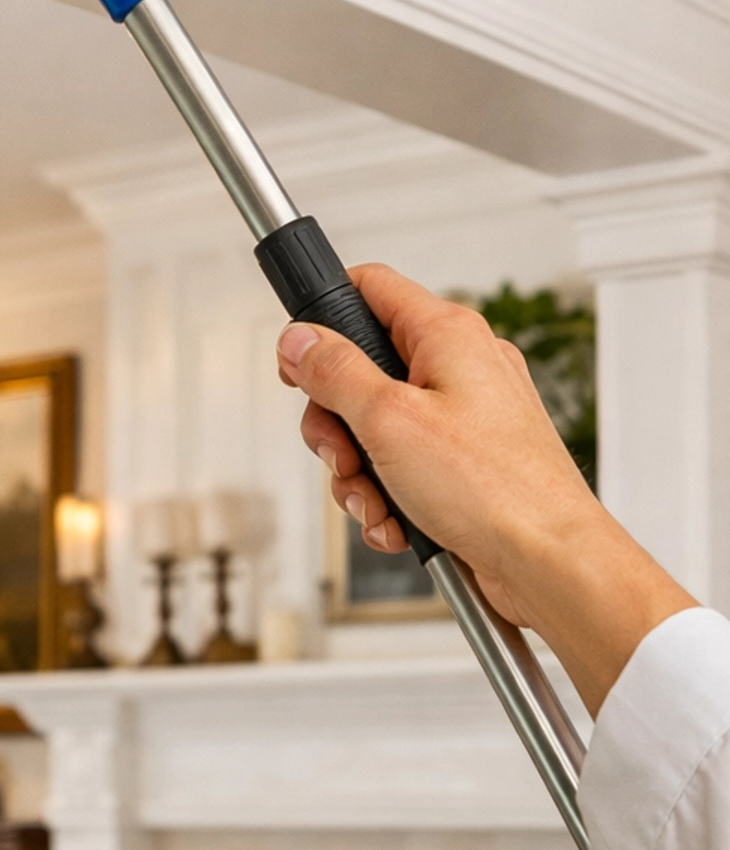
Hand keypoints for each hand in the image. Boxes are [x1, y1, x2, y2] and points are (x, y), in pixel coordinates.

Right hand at [276, 262, 693, 713]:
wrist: (550, 561)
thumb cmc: (495, 488)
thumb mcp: (388, 420)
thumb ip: (334, 372)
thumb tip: (300, 339)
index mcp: (447, 334)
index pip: (369, 287)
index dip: (323, 317)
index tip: (298, 359)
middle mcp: (461, 366)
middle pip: (363, 371)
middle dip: (338, 425)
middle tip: (342, 455)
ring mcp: (466, 416)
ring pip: (378, 429)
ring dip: (362, 473)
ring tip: (377, 503)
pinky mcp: (468, 462)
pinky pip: (405, 466)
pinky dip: (392, 497)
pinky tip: (399, 523)